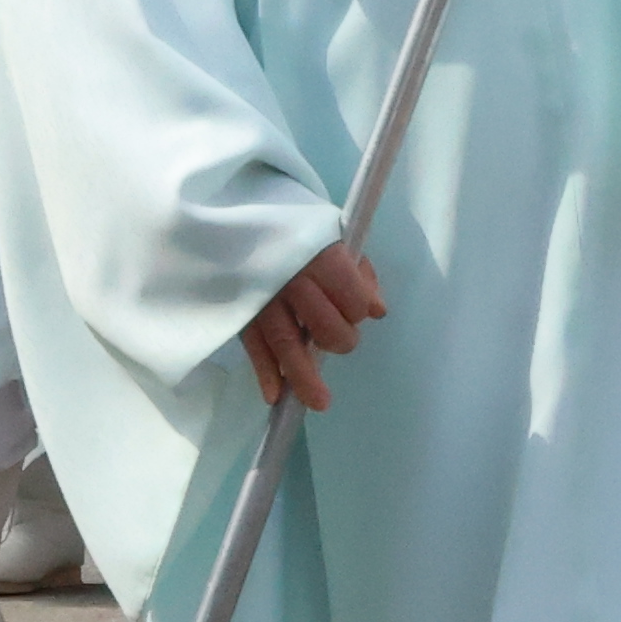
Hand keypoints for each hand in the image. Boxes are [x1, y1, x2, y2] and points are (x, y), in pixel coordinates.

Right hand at [244, 240, 385, 411]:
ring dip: (303, 377)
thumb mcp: (338, 239)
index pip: (353, 302)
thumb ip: (360, 276)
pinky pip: (255, 346)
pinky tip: (275, 396)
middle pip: (323, 327)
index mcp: (322, 257)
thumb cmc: (302, 234)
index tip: (355, 310)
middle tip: (340, 341)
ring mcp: (265, 298)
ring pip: (287, 343)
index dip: (357, 312)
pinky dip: (265, 372)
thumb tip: (377, 312)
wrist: (245, 218)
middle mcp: (293, 279)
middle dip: (337, 340)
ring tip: (319, 403)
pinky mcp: (243, 311)